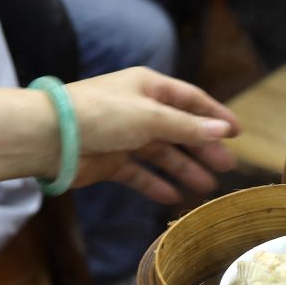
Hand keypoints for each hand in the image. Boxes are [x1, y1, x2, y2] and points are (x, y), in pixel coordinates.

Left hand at [60, 68, 239, 203]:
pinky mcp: (110, 161)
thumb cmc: (98, 115)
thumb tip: (223, 131)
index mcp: (148, 87)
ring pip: (162, 154)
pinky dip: (156, 184)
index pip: (191, 100)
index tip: (238, 134)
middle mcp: (138, 110)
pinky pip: (139, 174)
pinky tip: (174, 197)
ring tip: (206, 188)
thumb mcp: (151, 117)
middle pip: (180, 130)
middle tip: (227, 167)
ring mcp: (124, 136)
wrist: (48, 137)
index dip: (215, 116)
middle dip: (203, 148)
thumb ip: (188, 127)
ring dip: (184, 169)